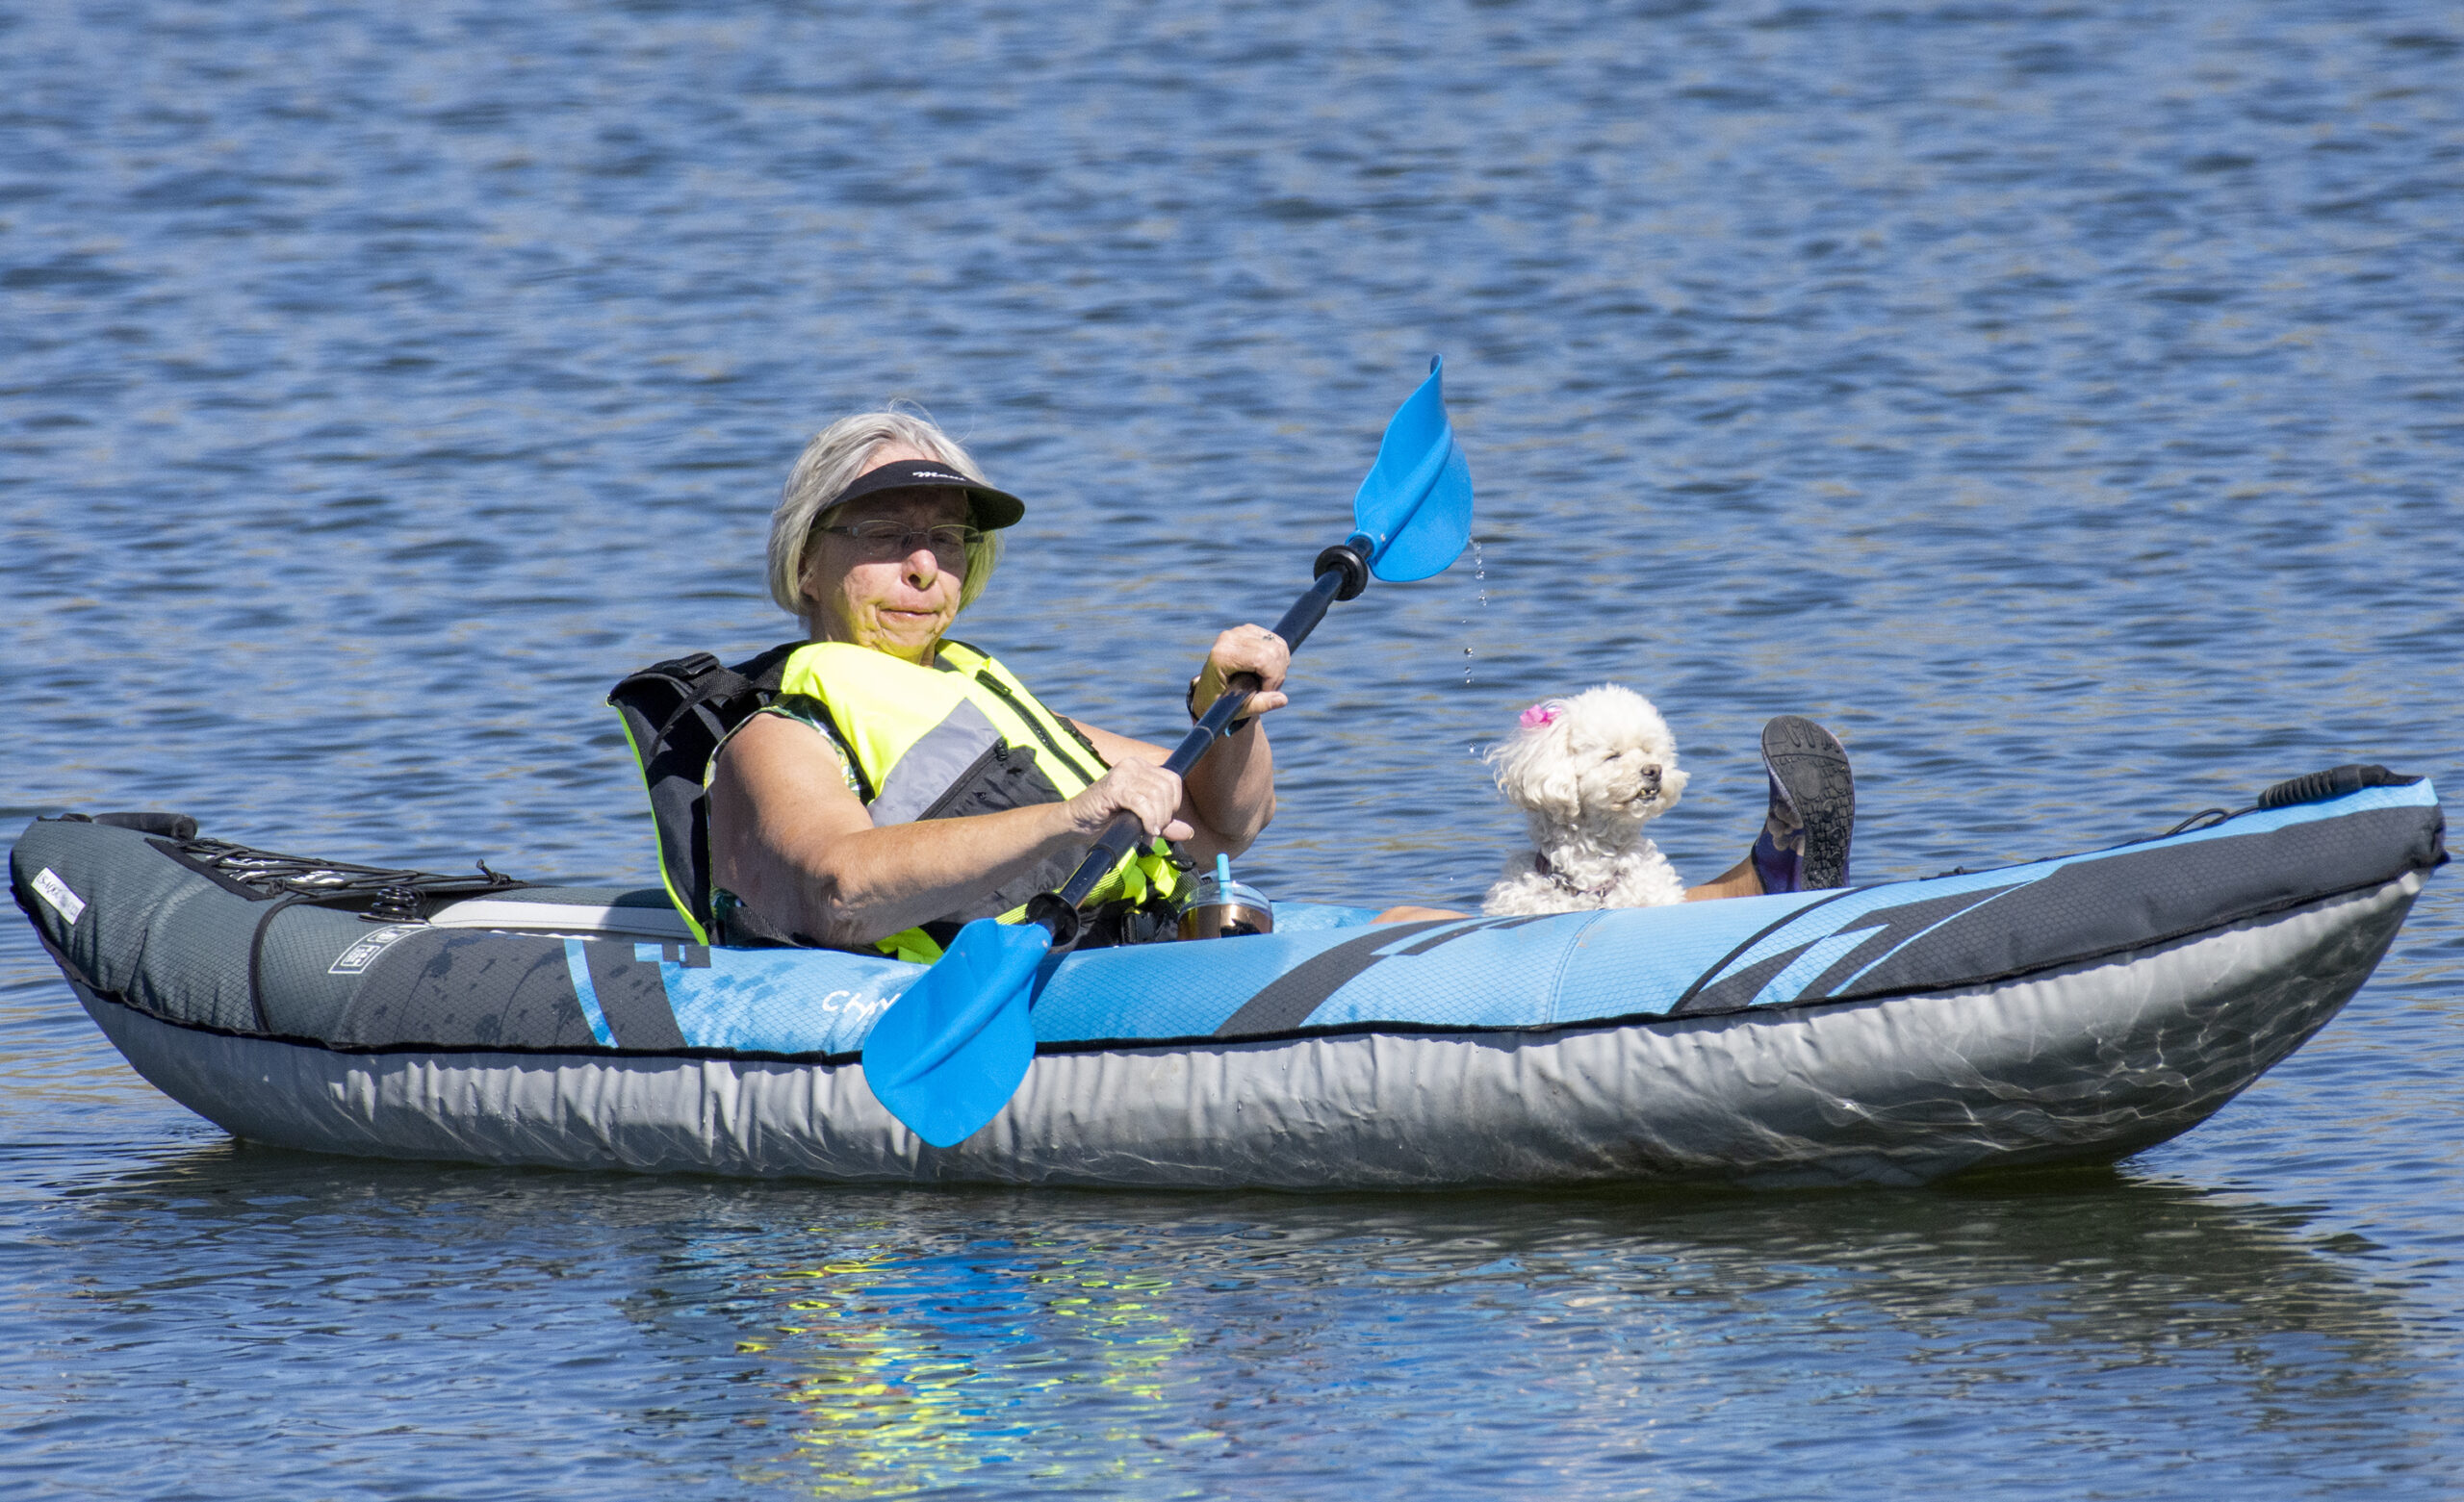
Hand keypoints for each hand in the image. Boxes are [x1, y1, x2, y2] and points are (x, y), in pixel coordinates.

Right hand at [1065, 759, 1192, 842]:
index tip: (1160, 822)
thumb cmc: (1105, 820)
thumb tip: (1189, 832)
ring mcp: (1122, 774)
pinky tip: (1145, 833)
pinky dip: (1149, 821)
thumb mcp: (1140, 820)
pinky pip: (1143, 804)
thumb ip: (1164, 823)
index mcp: (1140, 766)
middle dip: (1165, 814)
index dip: (1173, 804)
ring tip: (1147, 834)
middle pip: (1168, 788)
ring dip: (1157, 821)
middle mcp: (1132, 765)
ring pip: (1157, 796)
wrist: (1074, 822)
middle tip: (1153, 830)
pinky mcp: (1114, 788)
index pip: (1173, 780)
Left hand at [1192, 623, 1291, 722]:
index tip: (1265, 692)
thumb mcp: (1237, 709)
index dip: (1272, 677)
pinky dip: (1280, 660)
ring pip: (1278, 647)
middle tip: (1268, 690)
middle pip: (1272, 651)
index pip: (1261, 659)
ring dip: (1280, 668)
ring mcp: (1241, 631)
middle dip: (1277, 674)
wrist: (1211, 689)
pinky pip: (1278, 643)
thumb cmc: (1220, 702)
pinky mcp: (1251, 630)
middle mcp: (1230, 638)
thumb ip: (1260, 705)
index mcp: (1222, 656)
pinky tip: (1268, 672)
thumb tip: (1282, 699)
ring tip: (1266, 683)